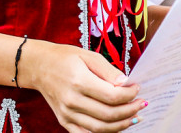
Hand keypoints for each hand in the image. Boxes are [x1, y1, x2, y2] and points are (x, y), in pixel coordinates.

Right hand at [22, 42, 145, 132]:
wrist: (38, 66)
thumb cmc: (64, 57)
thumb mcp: (88, 55)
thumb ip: (108, 70)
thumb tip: (126, 83)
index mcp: (79, 81)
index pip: (112, 96)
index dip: (130, 95)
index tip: (137, 88)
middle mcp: (72, 101)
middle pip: (109, 115)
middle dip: (130, 111)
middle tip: (142, 104)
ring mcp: (67, 114)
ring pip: (100, 129)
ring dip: (121, 125)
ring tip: (134, 117)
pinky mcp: (64, 121)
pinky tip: (116, 126)